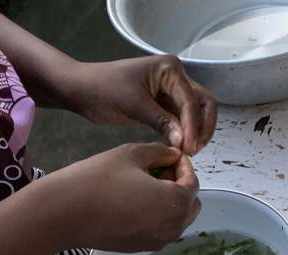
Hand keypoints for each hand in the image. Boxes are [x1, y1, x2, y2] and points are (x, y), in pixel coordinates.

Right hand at [46, 143, 200, 251]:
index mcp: (176, 202)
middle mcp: (174, 227)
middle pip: (189, 204)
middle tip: (158, 170)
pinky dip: (157, 216)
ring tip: (145, 185)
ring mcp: (158, 241)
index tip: (169, 155)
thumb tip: (173, 155)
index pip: (192, 182)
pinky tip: (135, 202)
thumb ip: (160, 153)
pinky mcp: (142, 248)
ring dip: (170, 202)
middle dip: (180, 186)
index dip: (183, 165)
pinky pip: (160, 230)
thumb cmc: (99, 179)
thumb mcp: (132, 154)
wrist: (66, 214)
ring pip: (176, 220)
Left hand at [70, 57, 217, 155]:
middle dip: (202, 128)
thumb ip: (160, 121)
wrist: (83, 90)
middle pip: (203, 104)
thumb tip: (183, 140)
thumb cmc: (103, 88)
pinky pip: (181, 122)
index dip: (193, 126)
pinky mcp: (163, 108)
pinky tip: (177, 149)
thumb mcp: (133, 104)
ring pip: (195, 115)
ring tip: (187, 152)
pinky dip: (183, 135)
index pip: (191, 100)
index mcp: (170, 69)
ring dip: (195, 133)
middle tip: (193, 151)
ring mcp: (170, 93)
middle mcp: (174, 78)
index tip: (189, 148)